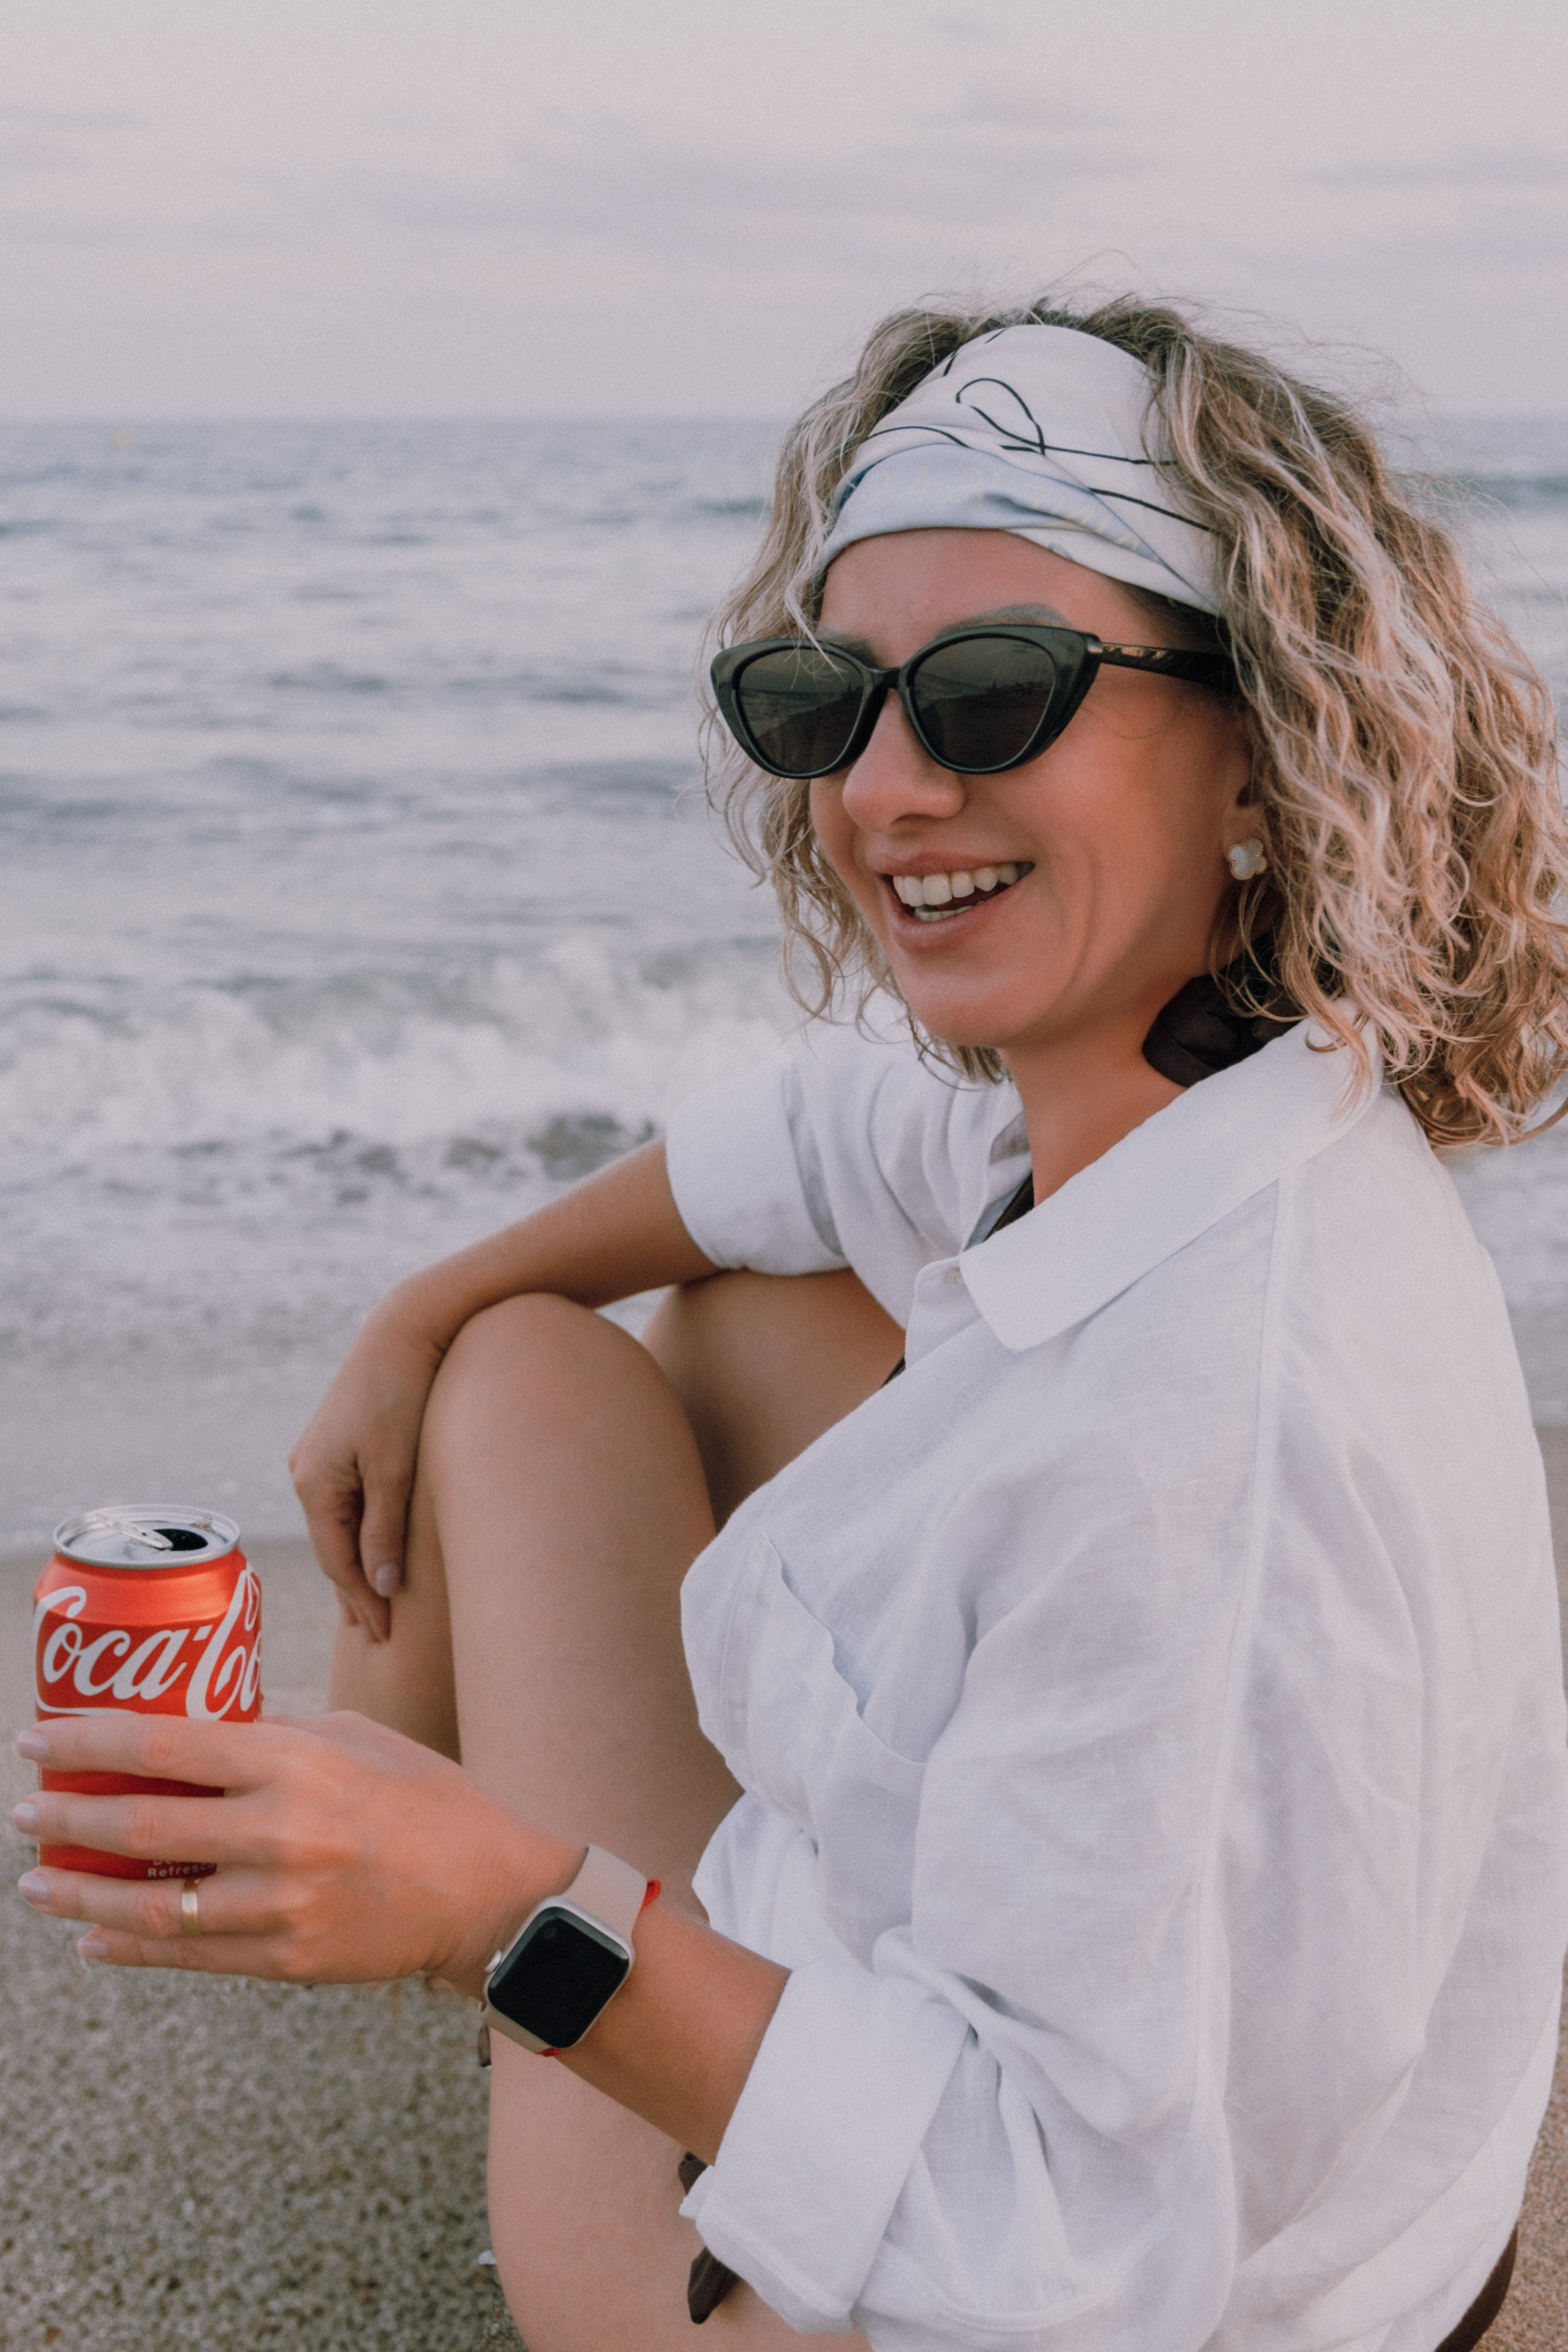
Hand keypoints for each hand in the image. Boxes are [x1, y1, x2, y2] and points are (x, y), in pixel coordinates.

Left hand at [12, 1710, 575, 1993]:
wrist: (487, 1892)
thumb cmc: (424, 1799)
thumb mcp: (354, 1740)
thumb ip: (275, 1738)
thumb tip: (196, 1736)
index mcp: (296, 1761)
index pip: (167, 1744)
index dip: (91, 1741)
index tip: (38, 1738)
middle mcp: (281, 1830)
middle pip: (143, 1823)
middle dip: (68, 1817)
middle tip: (26, 1811)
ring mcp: (281, 1902)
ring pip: (151, 1903)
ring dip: (81, 1895)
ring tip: (39, 1884)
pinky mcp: (286, 1958)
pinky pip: (188, 1955)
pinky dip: (131, 1947)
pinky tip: (95, 1938)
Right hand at [290, 1300, 446, 1640]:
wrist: (405, 1330)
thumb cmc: (403, 1395)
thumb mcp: (396, 1468)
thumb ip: (386, 1529)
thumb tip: (378, 1586)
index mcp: (314, 1483)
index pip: (337, 1561)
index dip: (362, 1601)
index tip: (386, 1637)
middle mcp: (305, 1473)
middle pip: (332, 1548)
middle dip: (353, 1592)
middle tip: (378, 1637)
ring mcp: (317, 1457)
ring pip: (337, 1527)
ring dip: (354, 1565)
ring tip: (369, 1607)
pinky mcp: (337, 1444)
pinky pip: (344, 1504)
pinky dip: (357, 1533)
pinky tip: (368, 1550)